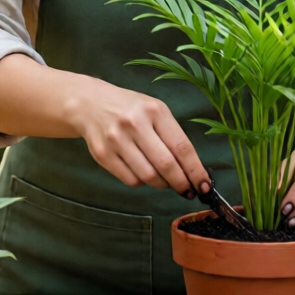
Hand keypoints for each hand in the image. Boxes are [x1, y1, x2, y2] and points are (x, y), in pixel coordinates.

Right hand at [71, 81, 209, 196]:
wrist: (90, 104)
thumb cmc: (130, 109)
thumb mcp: (154, 110)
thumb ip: (171, 135)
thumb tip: (191, 168)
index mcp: (154, 110)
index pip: (181, 147)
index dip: (196, 170)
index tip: (204, 185)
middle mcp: (135, 123)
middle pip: (166, 165)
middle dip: (181, 183)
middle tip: (188, 191)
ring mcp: (116, 139)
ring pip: (147, 176)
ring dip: (162, 184)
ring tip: (166, 182)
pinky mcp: (103, 154)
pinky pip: (130, 180)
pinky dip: (142, 183)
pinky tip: (145, 175)